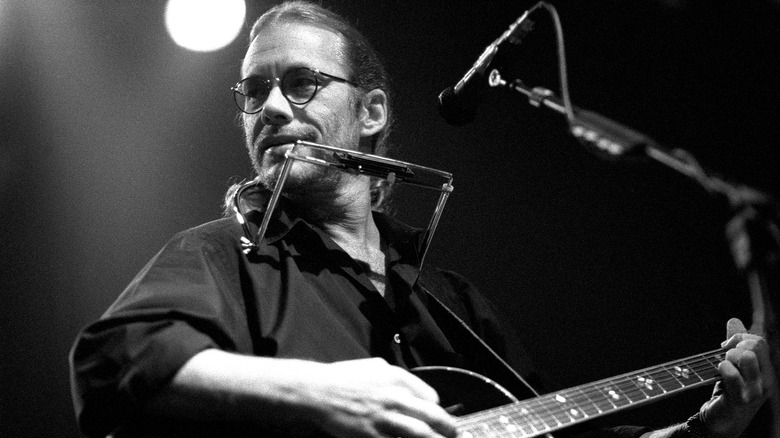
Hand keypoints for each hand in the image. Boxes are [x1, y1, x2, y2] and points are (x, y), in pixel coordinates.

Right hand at [303, 358, 457, 437]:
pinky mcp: (373, 435)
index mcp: (396, 378)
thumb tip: (412, 388)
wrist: (318, 391)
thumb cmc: (343, 378)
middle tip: (456, 435)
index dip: (437, 410)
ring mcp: (385, 418)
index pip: (430, 396)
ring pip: (421, 434)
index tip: (439, 418)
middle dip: (449, 428)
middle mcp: (395, 397)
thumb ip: (395, 377)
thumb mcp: (374, 366)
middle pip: (432, 416)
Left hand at [699, 318, 775, 437]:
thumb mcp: (734, 364)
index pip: (760, 341)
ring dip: (729, 357)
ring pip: (746, 356)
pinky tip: (720, 373)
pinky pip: (732, 374)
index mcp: (766, 370)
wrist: (723, 420)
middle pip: (755, 345)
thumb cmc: (729, 391)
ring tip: (724, 367)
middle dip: (735, 346)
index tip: (726, 347)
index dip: (739, 338)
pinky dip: (722, 368)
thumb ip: (735, 343)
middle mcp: (766, 380)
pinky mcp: (741, 398)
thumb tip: (734, 320)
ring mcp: (756, 390)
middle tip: (726, 359)